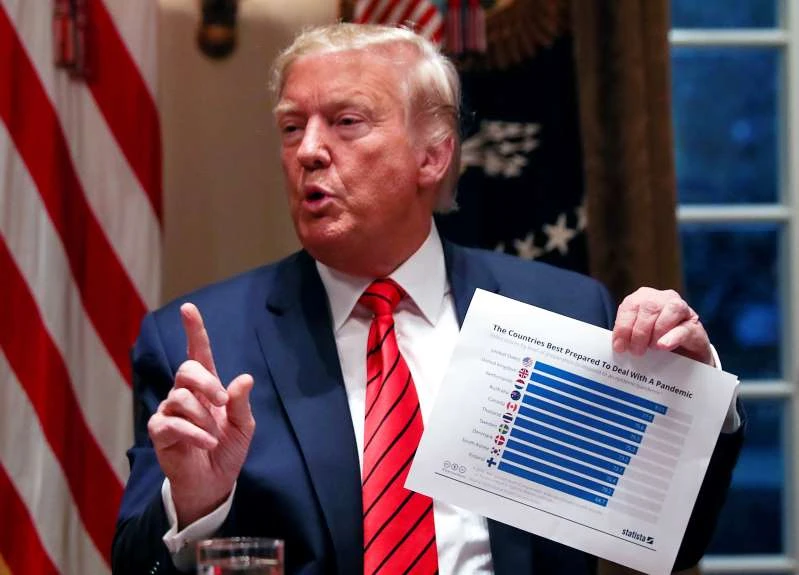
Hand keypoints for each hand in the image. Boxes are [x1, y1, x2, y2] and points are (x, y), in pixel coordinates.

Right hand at [147, 302, 254, 527]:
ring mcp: (169, 412)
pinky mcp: (159, 432)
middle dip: (207, 382)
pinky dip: (193, 433)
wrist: (213, 483)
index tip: (188, 308)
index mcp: (207, 388)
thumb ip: (241, 403)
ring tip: (214, 437)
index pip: (198, 353)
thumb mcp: (243, 426)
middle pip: (186, 370)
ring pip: (180, 397)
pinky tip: (207, 443)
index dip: (194, 330)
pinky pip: (172, 423)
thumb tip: (243, 378)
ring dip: (203, 417)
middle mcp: (184, 394)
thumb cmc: (226, 450)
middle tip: (222, 403)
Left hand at [612, 287, 712, 365]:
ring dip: (656, 332)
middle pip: (648, 307)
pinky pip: (684, 327)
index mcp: (644, 298)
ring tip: (652, 349)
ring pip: (670, 310)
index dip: (622, 327)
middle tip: (636, 351)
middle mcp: (663, 298)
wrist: (685, 357)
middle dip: (639, 332)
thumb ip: (628, 335)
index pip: (630, 305)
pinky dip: (672, 337)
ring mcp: (682, 308)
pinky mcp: (695, 325)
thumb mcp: (638, 337)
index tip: (619, 347)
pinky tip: (664, 346)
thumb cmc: (656, 343)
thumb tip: (618, 346)